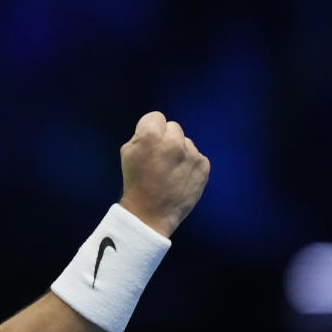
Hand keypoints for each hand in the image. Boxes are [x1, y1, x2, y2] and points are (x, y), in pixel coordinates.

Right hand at [118, 111, 209, 237]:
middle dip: (166, 138)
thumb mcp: (127, 153)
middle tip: (160, 158)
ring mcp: (192, 154)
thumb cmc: (135, 182)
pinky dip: (190, 164)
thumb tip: (156, 132)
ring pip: (186, 142)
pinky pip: (196, 156)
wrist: (150, 214)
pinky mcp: (204, 166)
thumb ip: (141, 136)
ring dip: (180, 151)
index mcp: (151, 135)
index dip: (150, 130)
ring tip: (170, 170)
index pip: (156, 117)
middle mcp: (174, 141)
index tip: (148, 144)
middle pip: (173, 127)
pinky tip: (181, 177)